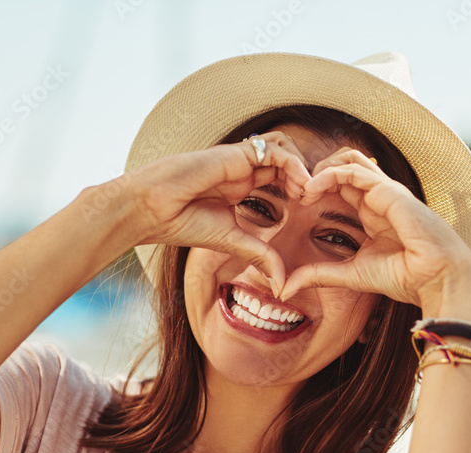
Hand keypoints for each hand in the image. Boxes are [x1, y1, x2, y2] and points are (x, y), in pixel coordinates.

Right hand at [119, 131, 312, 291]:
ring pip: (285, 149)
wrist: (152, 209)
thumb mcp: (233, 242)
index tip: (312, 209)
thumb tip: (282, 285)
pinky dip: (294, 165)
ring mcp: (240, 160)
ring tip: (308, 193)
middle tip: (317, 200)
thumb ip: (260, 255)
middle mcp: (243, 170)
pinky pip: (275, 150)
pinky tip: (300, 187)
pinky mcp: (236, 154)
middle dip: (307, 178)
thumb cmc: (183, 223)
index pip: (281, 178)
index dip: (300, 189)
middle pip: (288, 161)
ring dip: (302, 168)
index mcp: (242, 186)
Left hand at [280, 149, 470, 321]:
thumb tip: (286, 287)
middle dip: (316, 172)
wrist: (437, 279)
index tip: (295, 204)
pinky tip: (313, 189)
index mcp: (373, 213)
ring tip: (303, 188)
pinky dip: (330, 174)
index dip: (316, 188)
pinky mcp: (390, 192)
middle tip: (296, 191)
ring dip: (321, 169)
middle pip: (344, 165)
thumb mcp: (351, 275)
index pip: (341, 186)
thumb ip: (320, 275)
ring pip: (348, 159)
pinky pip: (354, 171)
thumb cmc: (406, 277)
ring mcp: (386, 192)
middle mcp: (379, 198)